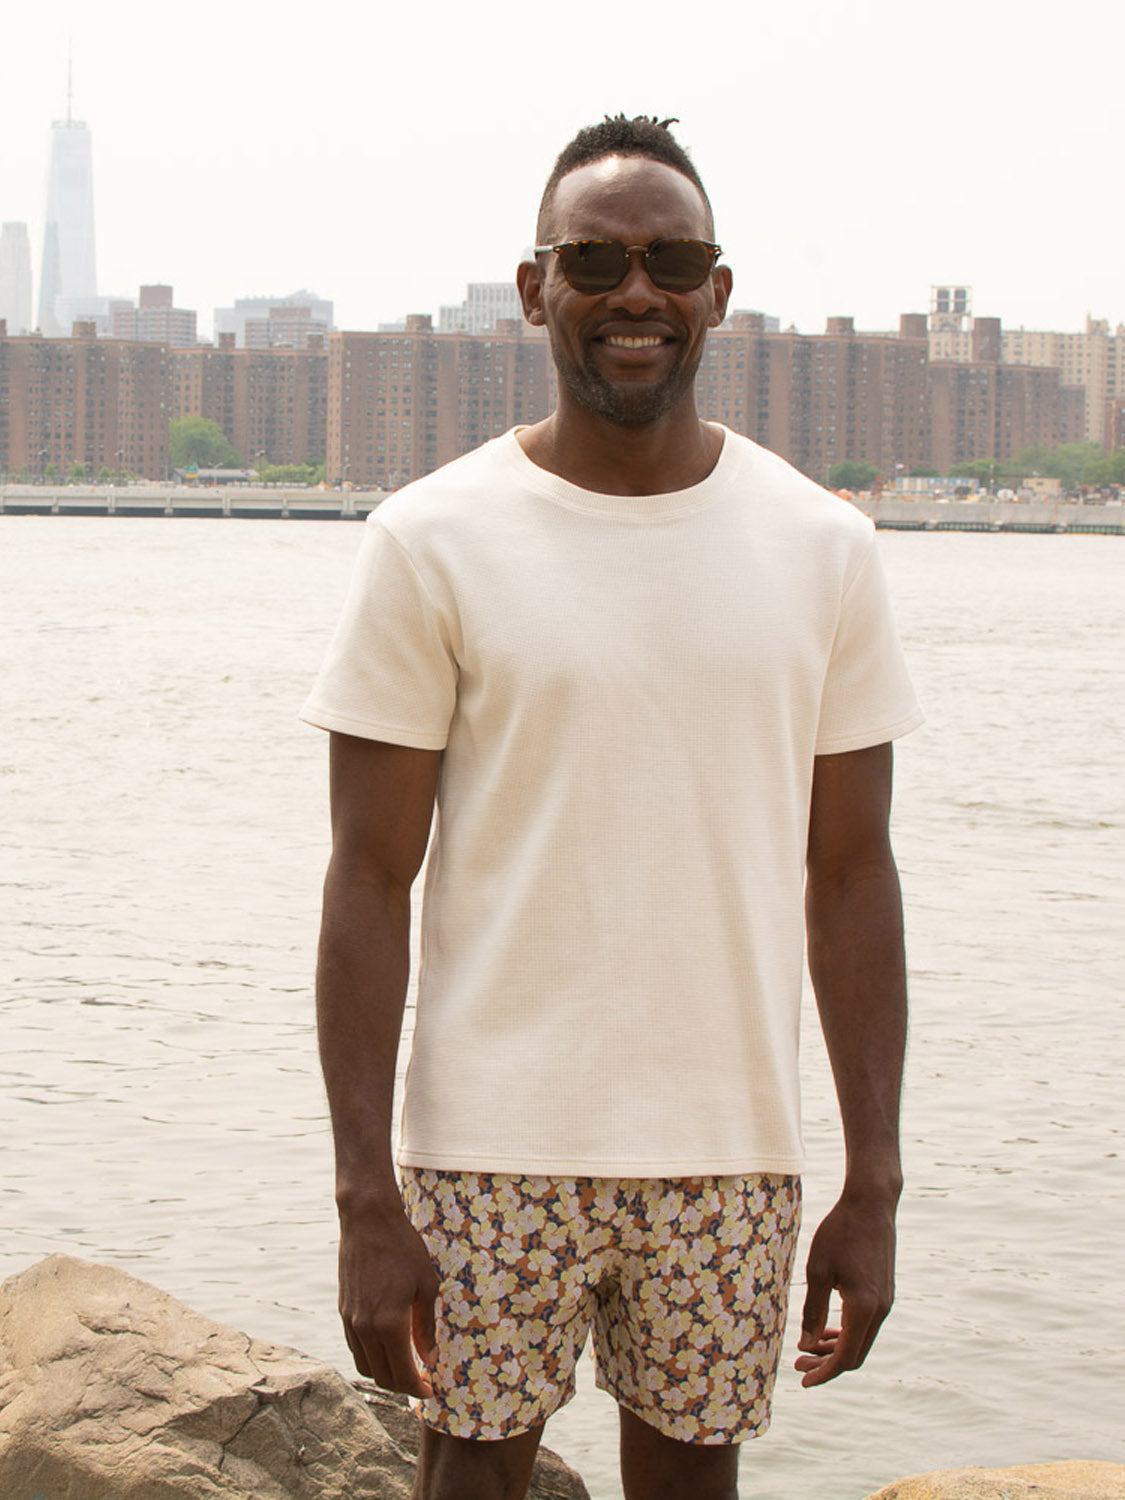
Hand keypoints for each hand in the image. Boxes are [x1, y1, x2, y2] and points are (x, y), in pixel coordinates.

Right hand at [337, 1203, 439, 1396]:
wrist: (368, 1221)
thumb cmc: (404, 1249)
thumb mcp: (426, 1285)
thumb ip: (425, 1326)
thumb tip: (429, 1359)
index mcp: (389, 1324)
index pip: (402, 1374)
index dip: (418, 1389)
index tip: (431, 1391)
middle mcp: (365, 1328)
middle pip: (381, 1376)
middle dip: (403, 1386)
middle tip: (421, 1383)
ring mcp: (350, 1321)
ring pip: (365, 1365)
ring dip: (384, 1374)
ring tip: (405, 1368)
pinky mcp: (343, 1311)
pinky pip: (355, 1347)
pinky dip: (371, 1356)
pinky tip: (386, 1348)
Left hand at [794, 1193, 896, 1387]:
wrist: (871, 1205)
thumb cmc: (840, 1233)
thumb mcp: (818, 1270)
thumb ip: (813, 1310)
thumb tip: (806, 1345)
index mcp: (864, 1308)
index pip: (845, 1357)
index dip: (824, 1373)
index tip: (802, 1380)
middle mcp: (881, 1310)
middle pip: (855, 1354)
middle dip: (827, 1364)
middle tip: (798, 1364)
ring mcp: (886, 1302)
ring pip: (862, 1340)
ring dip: (836, 1349)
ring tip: (808, 1348)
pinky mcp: (885, 1293)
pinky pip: (866, 1325)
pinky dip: (847, 1333)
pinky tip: (828, 1329)